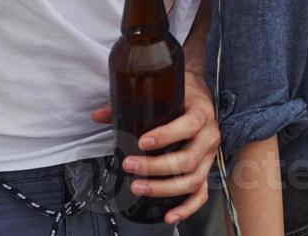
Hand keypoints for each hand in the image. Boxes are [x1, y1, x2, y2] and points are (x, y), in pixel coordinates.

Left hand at [91, 68, 220, 224]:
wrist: (201, 96)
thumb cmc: (183, 94)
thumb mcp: (163, 91)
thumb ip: (129, 103)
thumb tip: (98, 116)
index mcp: (201, 113)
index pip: (189, 125)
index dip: (167, 135)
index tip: (143, 142)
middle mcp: (209, 136)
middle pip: (188, 159)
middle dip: (156, 167)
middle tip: (130, 166)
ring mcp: (209, 156)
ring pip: (193, 179)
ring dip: (164, 188)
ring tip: (137, 187)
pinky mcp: (206, 170)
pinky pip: (201, 194)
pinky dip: (187, 208)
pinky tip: (169, 215)